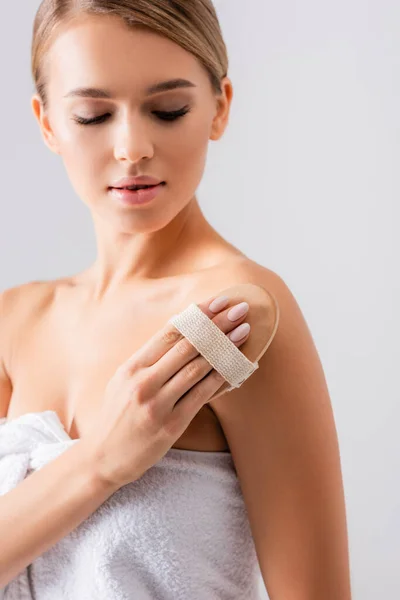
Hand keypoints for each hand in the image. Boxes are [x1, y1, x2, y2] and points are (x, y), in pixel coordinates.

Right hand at [81, 295, 250, 488]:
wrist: (103, 457)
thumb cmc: (117, 416)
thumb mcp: (123, 381)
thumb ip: (149, 360)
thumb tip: (184, 336)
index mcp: (132, 367)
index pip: (170, 332)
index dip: (198, 314)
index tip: (219, 301)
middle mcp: (144, 382)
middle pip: (187, 345)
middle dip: (217, 324)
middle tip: (240, 310)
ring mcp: (157, 404)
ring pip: (197, 368)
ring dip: (224, 347)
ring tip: (243, 332)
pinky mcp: (170, 425)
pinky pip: (201, 396)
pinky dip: (221, 378)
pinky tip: (236, 366)